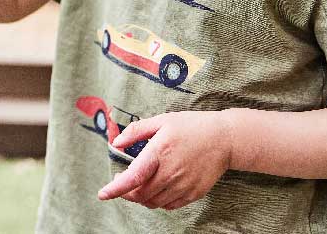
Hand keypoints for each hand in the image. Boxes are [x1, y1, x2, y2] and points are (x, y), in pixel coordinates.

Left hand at [97, 110, 232, 209]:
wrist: (225, 139)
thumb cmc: (191, 126)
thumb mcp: (162, 120)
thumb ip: (136, 131)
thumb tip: (116, 143)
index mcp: (160, 152)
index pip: (132, 178)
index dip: (115, 189)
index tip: (102, 194)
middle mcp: (170, 173)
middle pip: (140, 194)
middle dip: (126, 193)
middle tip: (121, 182)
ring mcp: (183, 185)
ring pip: (153, 202)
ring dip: (141, 197)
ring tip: (140, 184)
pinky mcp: (194, 194)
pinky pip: (169, 205)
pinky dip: (158, 201)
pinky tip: (157, 188)